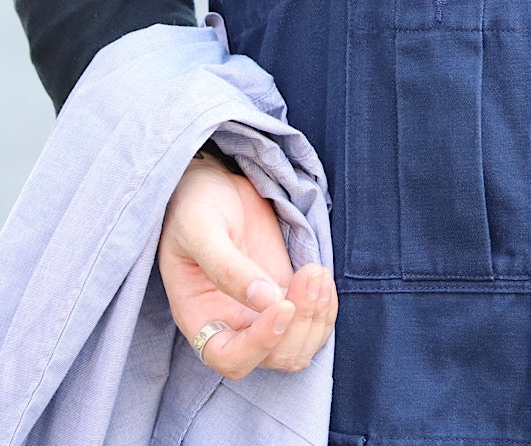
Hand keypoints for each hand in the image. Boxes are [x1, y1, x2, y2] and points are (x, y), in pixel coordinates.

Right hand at [157, 152, 336, 378]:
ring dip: (317, 317)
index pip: (230, 358)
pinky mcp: (286, 294)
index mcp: (201, 316)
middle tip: (310, 273)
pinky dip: (325, 307)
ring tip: (317, 272)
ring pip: (299, 346)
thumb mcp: (200, 228)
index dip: (260, 344)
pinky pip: (313, 323)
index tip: (283, 306)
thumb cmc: (194, 205)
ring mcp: (262, 312)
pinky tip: (321, 275)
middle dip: (300, 324)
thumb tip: (267, 301)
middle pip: (275, 357)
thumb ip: (227, 266)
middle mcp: (232, 323)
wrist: (214, 183)